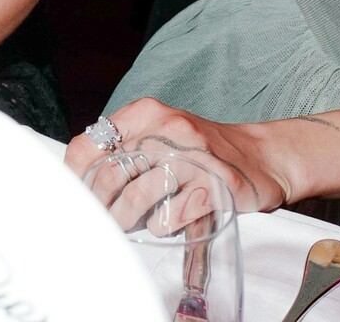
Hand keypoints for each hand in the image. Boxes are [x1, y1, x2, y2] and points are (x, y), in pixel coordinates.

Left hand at [62, 97, 294, 214]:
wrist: (264, 156)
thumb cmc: (200, 150)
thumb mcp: (158, 132)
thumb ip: (122, 144)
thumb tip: (77, 176)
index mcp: (146, 112)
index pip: (90, 144)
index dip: (75, 177)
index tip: (74, 198)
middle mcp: (168, 129)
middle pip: (110, 175)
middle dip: (98, 206)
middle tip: (98, 221)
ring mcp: (193, 158)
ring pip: (137, 198)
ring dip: (125, 219)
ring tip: (125, 225)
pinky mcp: (215, 187)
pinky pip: (170, 216)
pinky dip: (160, 226)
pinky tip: (163, 222)